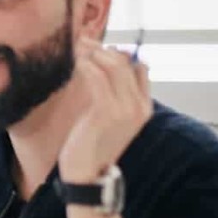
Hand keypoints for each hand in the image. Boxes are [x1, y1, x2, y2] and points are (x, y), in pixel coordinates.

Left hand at [59, 37, 152, 182]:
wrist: (86, 176)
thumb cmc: (92, 147)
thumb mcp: (108, 120)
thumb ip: (111, 97)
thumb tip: (101, 69)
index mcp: (143, 108)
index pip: (139, 68)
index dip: (119, 53)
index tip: (98, 48)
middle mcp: (139, 106)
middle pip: (125, 62)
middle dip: (102, 47)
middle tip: (80, 41)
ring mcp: (125, 108)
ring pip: (111, 65)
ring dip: (91, 51)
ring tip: (74, 46)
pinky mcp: (106, 111)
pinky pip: (96, 76)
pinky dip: (84, 63)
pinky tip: (74, 61)